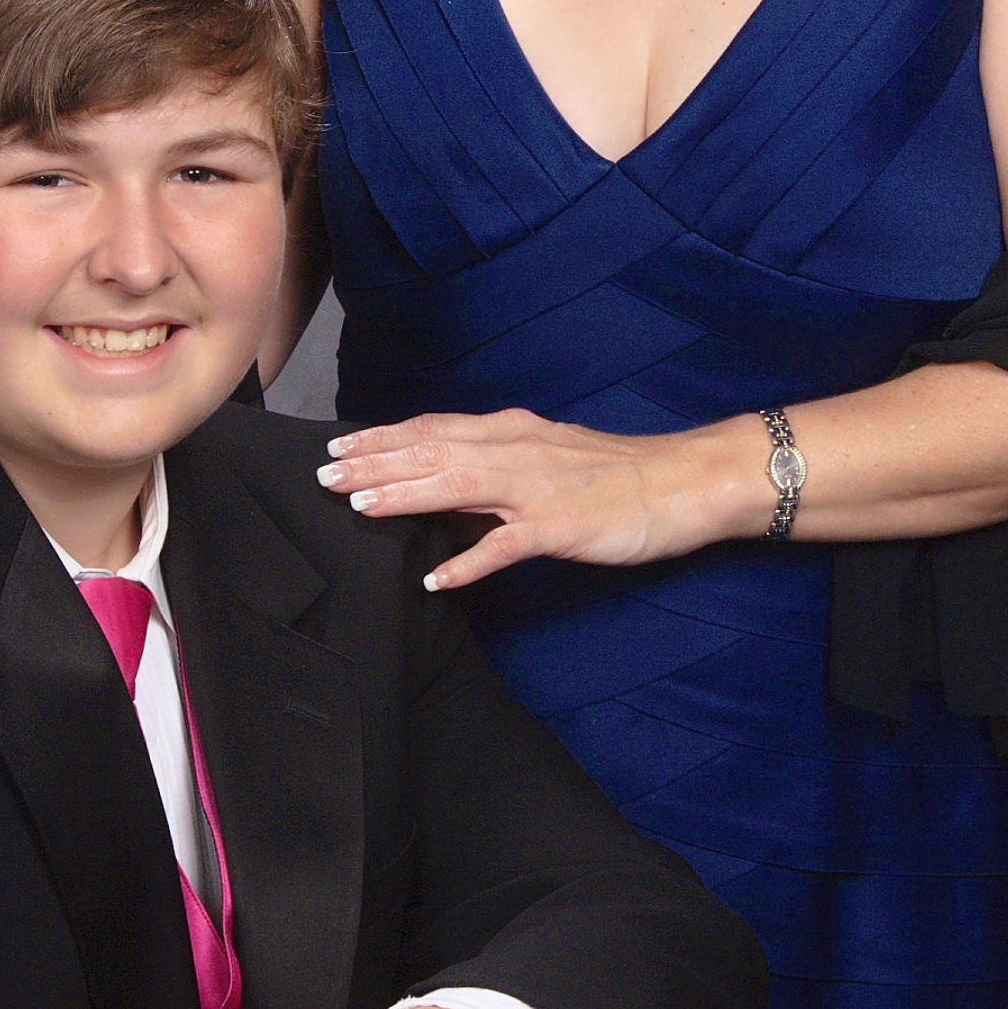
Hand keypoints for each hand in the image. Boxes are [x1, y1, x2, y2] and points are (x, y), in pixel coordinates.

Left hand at [316, 409, 752, 591]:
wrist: (683, 481)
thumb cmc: (619, 473)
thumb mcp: (551, 456)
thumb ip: (501, 466)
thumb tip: (452, 487)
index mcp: (514, 432)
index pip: (435, 429)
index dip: (384, 438)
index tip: (341, 446)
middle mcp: (517, 451)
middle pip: (431, 452)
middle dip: (374, 463)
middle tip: (324, 475)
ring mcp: (536, 488)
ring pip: (455, 486)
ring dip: (402, 496)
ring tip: (358, 509)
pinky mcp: (558, 527)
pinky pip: (502, 547)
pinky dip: (465, 562)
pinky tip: (434, 579)